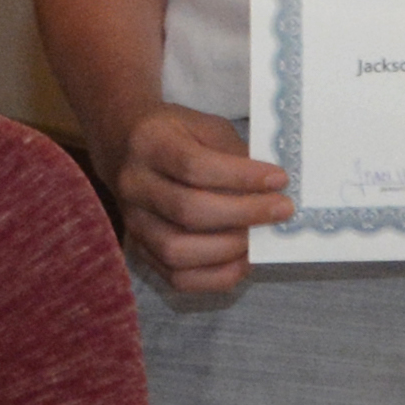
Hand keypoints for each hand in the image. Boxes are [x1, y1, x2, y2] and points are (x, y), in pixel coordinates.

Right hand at [108, 101, 290, 294]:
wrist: (122, 146)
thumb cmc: (174, 135)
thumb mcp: (205, 127)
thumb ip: (234, 154)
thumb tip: (272, 189)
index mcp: (150, 144)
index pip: (195, 166)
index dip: (242, 177)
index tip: (279, 179)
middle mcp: (134, 185)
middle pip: (188, 210)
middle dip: (244, 214)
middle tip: (282, 210)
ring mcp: (133, 222)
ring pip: (177, 250)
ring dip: (229, 249)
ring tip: (260, 237)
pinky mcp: (140, 249)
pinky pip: (177, 278)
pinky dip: (215, 277)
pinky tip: (242, 261)